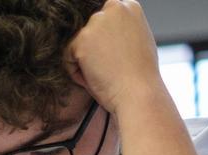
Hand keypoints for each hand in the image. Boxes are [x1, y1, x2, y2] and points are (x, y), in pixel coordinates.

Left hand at [67, 0, 163, 115]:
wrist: (138, 94)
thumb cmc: (139, 74)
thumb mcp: (137, 38)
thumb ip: (120, 27)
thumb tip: (104, 28)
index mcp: (129, 6)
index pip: (103, 16)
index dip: (104, 38)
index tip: (112, 53)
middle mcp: (113, 8)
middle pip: (88, 29)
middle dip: (93, 48)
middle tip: (111, 65)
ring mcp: (97, 22)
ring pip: (78, 42)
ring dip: (85, 59)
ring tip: (106, 72)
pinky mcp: (81, 39)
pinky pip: (68, 56)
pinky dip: (76, 71)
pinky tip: (96, 76)